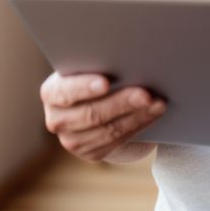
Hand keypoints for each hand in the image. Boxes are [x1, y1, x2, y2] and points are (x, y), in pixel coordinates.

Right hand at [40, 72, 166, 161]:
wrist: (96, 101)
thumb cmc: (95, 72)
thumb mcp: (90, 66)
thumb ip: (97, 63)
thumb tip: (125, 57)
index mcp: (51, 92)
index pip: (66, 91)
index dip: (85, 87)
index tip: (106, 82)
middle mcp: (56, 119)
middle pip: (92, 113)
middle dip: (122, 102)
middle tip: (146, 93)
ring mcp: (72, 140)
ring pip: (108, 130)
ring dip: (137, 116)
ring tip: (158, 103)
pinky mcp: (90, 153)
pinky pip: (117, 141)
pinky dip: (139, 125)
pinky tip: (154, 114)